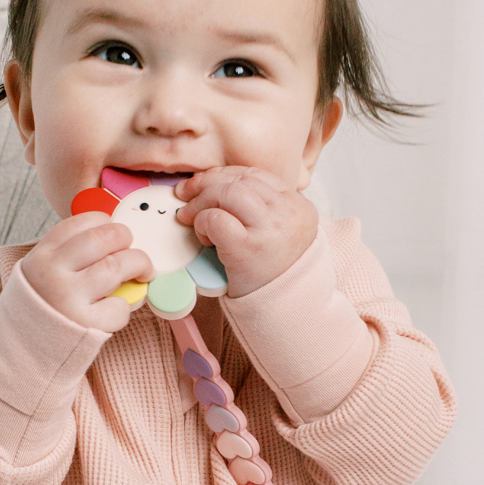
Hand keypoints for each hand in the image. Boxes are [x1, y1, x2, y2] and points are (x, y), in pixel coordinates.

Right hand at [20, 212, 153, 331]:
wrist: (24, 351)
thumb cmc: (43, 307)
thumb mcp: (42, 272)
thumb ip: (70, 255)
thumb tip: (115, 238)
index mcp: (43, 255)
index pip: (82, 222)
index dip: (106, 223)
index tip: (114, 234)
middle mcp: (53, 272)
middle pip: (104, 238)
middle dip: (127, 239)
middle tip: (134, 252)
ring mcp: (69, 298)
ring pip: (117, 266)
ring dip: (139, 265)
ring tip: (143, 274)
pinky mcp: (85, 324)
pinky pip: (120, 306)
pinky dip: (126, 306)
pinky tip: (115, 309)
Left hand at [173, 167, 317, 296]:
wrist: (288, 309)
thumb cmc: (276, 273)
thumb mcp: (280, 234)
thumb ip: (260, 210)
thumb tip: (213, 186)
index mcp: (299, 206)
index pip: (256, 175)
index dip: (224, 175)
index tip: (205, 182)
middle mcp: (288, 213)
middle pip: (239, 179)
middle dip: (206, 183)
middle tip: (185, 195)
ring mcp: (270, 228)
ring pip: (227, 192)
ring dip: (201, 201)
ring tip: (190, 217)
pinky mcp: (248, 247)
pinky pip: (216, 219)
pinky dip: (202, 223)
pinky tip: (204, 237)